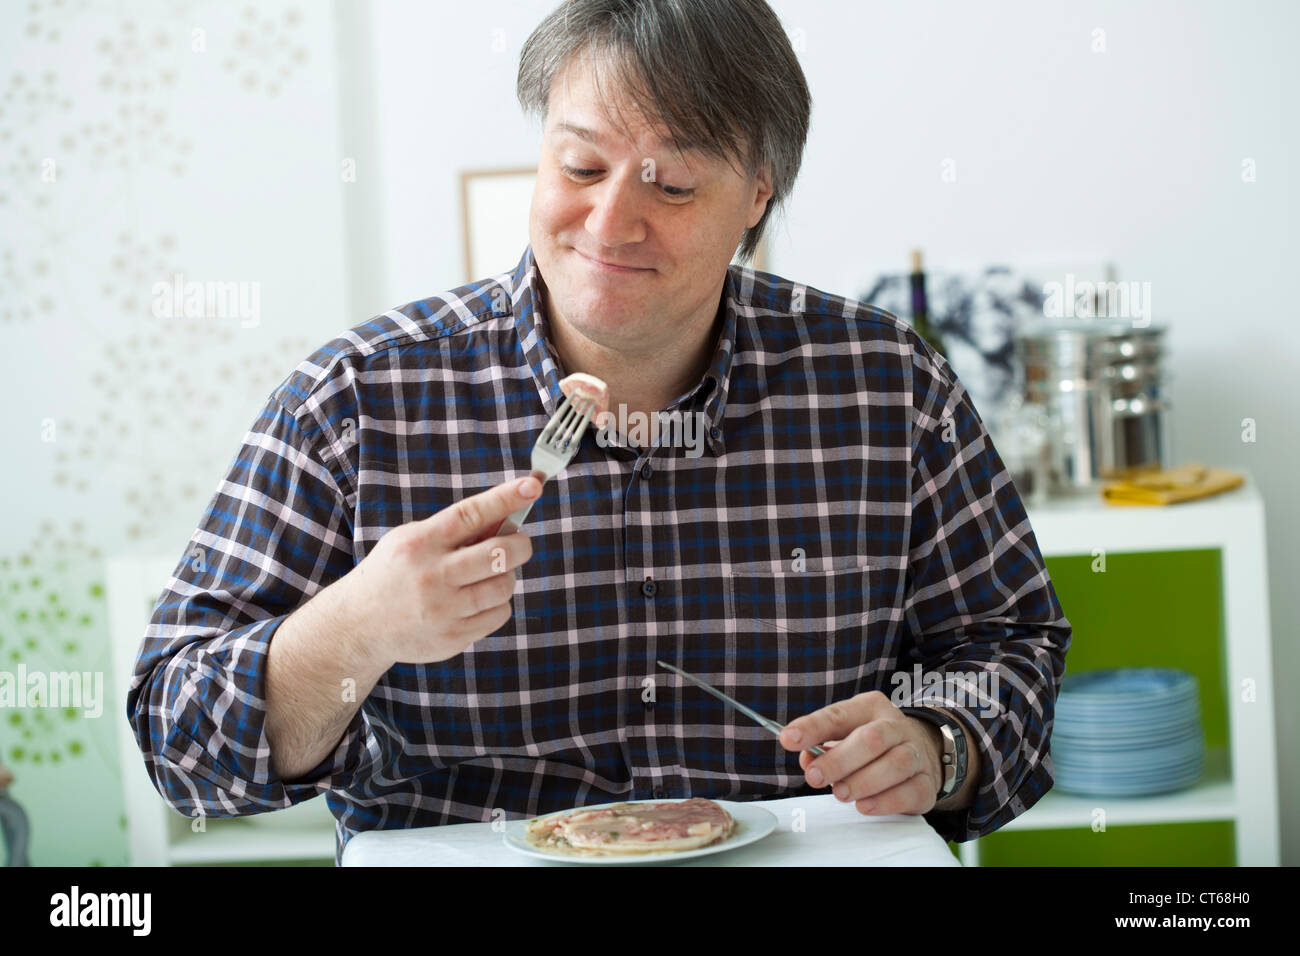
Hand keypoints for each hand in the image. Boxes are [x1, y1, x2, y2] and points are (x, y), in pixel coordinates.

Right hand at [335, 476, 540, 667]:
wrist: (359, 625)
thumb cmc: (394, 573)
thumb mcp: (412, 540)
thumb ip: (454, 530)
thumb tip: (505, 516)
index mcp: (420, 543)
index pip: (471, 514)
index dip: (506, 499)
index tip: (532, 485)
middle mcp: (432, 576)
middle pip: (500, 554)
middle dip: (520, 544)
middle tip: (518, 544)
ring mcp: (443, 610)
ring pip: (504, 586)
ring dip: (507, 577)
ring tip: (489, 576)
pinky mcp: (452, 637)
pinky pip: (499, 615)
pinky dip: (497, 604)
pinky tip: (477, 601)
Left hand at [779, 691, 944, 815]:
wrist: (920, 751)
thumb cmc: (870, 745)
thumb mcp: (844, 735)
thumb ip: (821, 746)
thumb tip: (808, 760)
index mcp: (870, 707)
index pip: (838, 715)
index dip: (812, 727)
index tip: (788, 739)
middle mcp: (896, 726)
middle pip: (871, 739)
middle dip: (839, 760)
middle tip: (814, 778)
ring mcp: (916, 754)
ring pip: (895, 764)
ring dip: (863, 782)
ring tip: (840, 794)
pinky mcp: (926, 783)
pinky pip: (911, 791)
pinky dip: (886, 801)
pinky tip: (865, 806)